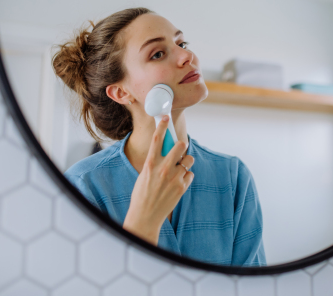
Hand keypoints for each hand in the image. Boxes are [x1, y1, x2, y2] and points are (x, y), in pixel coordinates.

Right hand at [122, 115, 194, 244]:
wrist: (145, 216)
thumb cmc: (142, 195)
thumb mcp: (144, 175)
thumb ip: (155, 162)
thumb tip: (165, 150)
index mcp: (150, 164)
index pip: (157, 139)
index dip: (162, 126)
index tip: (165, 116)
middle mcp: (163, 169)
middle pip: (180, 145)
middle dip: (182, 145)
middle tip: (180, 148)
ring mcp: (174, 178)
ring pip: (188, 160)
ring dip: (185, 162)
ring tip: (178, 170)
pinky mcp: (182, 187)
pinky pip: (190, 175)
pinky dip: (186, 177)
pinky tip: (178, 184)